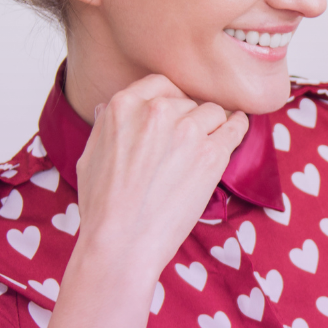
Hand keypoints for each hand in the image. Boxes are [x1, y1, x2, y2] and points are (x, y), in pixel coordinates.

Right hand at [73, 74, 247, 282]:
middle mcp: (157, 111)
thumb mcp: (89, 155)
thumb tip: (107, 109)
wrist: (122, 242)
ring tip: (212, 138)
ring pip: (213, 112)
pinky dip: (238, 126)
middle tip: (188, 141)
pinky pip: (235, 128)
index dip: (171, 99)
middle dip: (190, 118)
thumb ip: (104, 126)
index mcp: (124, 105)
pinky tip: (239, 125)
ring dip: (213, 124)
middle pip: (188, 101)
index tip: (177, 113)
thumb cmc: (102, 206)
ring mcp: (187, 131)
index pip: (160, 85)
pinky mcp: (212, 155)